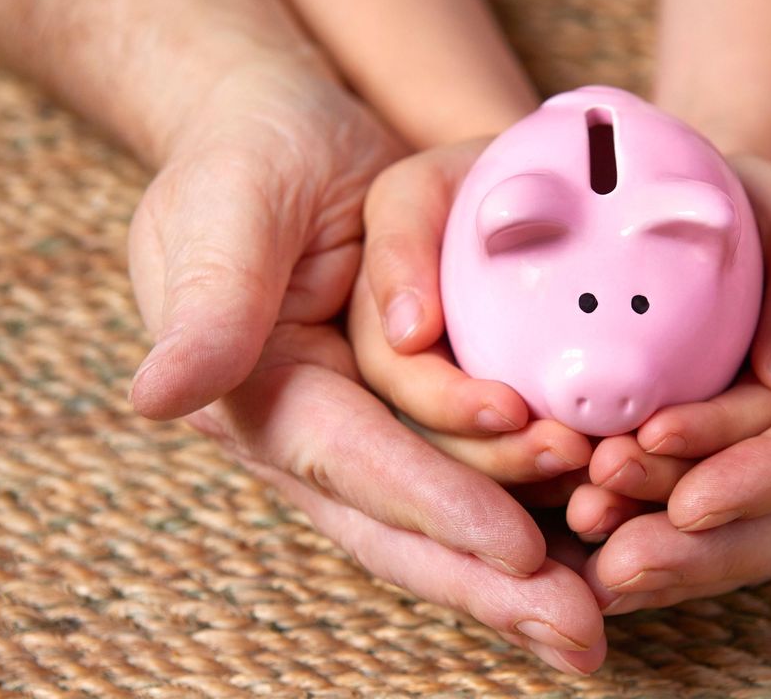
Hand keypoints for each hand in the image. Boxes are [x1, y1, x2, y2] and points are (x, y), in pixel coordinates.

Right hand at [126, 62, 603, 671]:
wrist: (288, 137)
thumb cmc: (251, 158)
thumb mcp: (225, 208)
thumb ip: (207, 303)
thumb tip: (158, 398)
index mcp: (256, 394)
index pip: (355, 464)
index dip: (436, 508)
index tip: (519, 552)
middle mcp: (311, 432)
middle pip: (404, 526)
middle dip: (490, 586)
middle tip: (581, 632)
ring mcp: (364, 430)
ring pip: (446, 517)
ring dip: (526, 556)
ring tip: (612, 575)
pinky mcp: (409, 416)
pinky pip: (471, 477)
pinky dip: (533, 508)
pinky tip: (598, 536)